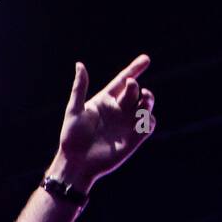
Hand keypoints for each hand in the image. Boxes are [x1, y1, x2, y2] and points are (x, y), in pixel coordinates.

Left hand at [53, 54, 155, 189]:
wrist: (77, 163)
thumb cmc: (72, 138)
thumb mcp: (74, 110)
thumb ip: (80, 88)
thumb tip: (79, 65)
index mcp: (105, 101)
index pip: (123, 81)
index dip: (134, 69)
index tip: (146, 59)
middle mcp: (118, 110)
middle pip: (135, 92)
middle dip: (137, 87)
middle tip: (131, 87)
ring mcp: (126, 124)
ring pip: (146, 106)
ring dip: (148, 100)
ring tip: (144, 99)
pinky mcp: (134, 139)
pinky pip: (149, 125)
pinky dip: (150, 119)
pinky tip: (144, 119)